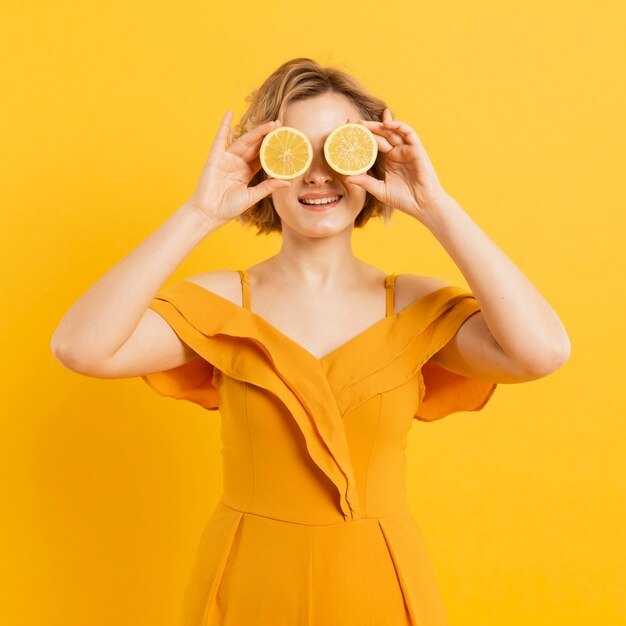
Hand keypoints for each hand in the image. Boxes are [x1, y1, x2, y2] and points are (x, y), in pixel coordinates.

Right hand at [186, 110, 290, 225]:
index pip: (262, 156)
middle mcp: (237, 163)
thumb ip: (268, 187)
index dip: (273, 148)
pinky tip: (229, 113)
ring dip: (256, 131)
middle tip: (281, 125)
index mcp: (246, 172)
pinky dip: (224, 125)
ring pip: (244, 142)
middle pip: (255, 146)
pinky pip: (220, 138)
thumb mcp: (252, 196)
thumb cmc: (229, 208)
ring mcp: (227, 159)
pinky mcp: (215, 157)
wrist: (210, 213)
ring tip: (270, 123)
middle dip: (267, 136)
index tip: (284, 140)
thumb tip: (288, 182)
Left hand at [344, 108, 449, 220]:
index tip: (350, 132)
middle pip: (382, 134)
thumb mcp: (379, 189)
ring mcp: (407, 150)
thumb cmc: (404, 199)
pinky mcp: (417, 149)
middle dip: (368, 127)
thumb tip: (346, 178)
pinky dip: (398, 126)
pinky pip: (408, 133)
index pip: (375, 143)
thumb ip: (364, 182)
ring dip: (380, 125)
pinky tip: (385, 124)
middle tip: (353, 122)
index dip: (364, 136)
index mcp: (390, 159)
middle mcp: (398, 152)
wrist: (422, 205)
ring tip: (363, 123)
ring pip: (393, 131)